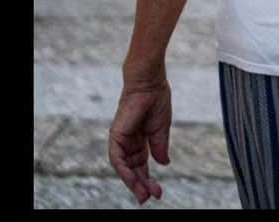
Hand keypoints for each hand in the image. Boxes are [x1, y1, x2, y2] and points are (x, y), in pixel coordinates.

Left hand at [108, 77, 171, 204]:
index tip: (158, 192)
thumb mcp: (162, 128)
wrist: (149, 82)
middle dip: (142, 184)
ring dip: (133, 182)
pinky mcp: (116, 135)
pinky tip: (133, 180)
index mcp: (141, 139)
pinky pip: (117, 158)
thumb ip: (160, 147)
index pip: (142, 165)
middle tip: (150, 197)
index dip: (149, 179)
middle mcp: (129, 142)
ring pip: (124, 168)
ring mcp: (121, 139)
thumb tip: (163, 164)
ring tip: (143, 194)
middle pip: (134, 169)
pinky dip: (124, 170)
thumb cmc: (156, 99)